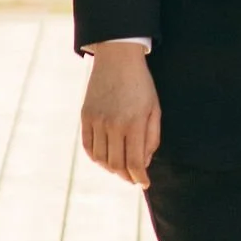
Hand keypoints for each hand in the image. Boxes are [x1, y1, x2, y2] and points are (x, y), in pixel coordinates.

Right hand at [81, 41, 161, 185]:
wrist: (117, 58)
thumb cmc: (141, 84)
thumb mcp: (154, 109)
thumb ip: (151, 138)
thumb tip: (144, 163)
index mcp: (134, 123)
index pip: (135, 163)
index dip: (140, 177)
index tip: (144, 183)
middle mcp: (113, 124)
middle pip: (116, 165)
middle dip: (127, 176)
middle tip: (133, 178)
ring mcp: (96, 121)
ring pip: (101, 159)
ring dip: (111, 169)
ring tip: (121, 168)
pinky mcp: (85, 116)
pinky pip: (88, 147)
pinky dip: (96, 158)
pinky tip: (105, 158)